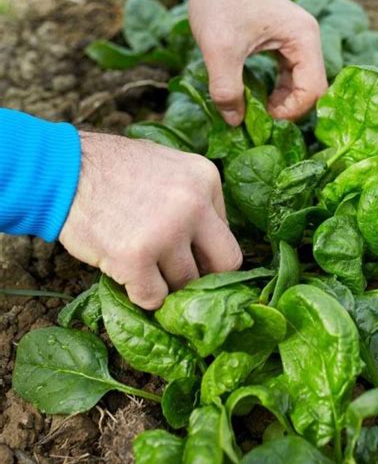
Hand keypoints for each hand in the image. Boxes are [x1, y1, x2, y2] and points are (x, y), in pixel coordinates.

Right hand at [59, 132, 242, 309]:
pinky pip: (153, 298)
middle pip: (225, 264)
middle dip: (205, 277)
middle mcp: (194, 204)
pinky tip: (128, 277)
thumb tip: (210, 240)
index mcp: (205, 178)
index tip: (188, 255)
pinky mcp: (135, 258)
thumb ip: (194, 197)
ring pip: (187, 284)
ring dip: (167, 285)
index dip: (206, 250)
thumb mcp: (168, 165)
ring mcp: (166, 232)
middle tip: (182, 279)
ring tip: (145, 270)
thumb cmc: (112, 168)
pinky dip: (142, 295)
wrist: (64, 171)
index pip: (227, 233)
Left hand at [183, 0, 327, 125]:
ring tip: (254, 109)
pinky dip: (273, 87)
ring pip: (299, 81)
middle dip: (287, 108)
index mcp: (303, 36)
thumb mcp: (220, 51)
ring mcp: (295, 38)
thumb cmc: (218, 2)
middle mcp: (306, 37)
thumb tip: (235, 122)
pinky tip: (253, 94)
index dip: (291, 111)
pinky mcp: (282, 40)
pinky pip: (287, 72)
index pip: (313, 89)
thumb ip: (227, 90)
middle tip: (258, 118)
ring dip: (280, 99)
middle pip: (311, 87)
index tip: (262, 118)